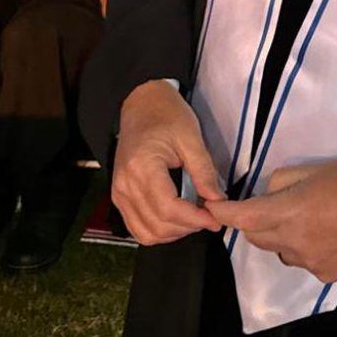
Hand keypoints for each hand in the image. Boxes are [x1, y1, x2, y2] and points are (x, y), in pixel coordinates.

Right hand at [112, 80, 224, 244]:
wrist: (141, 104)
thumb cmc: (168, 115)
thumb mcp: (191, 138)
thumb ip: (204, 171)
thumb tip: (218, 200)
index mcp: (142, 167)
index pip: (168, 208)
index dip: (194, 218)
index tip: (216, 217)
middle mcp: (125, 185)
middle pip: (157, 225)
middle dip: (188, 227)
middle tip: (210, 216)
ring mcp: (119, 193)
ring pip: (146, 232)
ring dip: (174, 233)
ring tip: (195, 218)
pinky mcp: (119, 197)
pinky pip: (137, 227)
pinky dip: (158, 231)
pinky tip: (177, 219)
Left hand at [206, 159, 336, 283]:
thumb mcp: (318, 169)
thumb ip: (284, 180)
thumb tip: (268, 194)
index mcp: (291, 212)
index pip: (244, 218)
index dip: (223, 213)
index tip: (212, 208)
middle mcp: (295, 243)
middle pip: (257, 238)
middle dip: (255, 222)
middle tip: (271, 204)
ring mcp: (311, 263)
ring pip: (281, 252)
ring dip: (282, 237)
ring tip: (310, 218)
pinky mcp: (328, 275)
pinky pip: (305, 262)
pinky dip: (307, 248)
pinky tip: (330, 234)